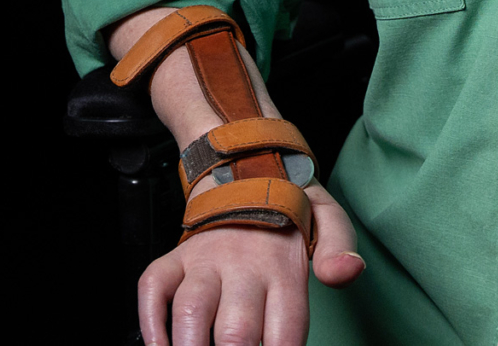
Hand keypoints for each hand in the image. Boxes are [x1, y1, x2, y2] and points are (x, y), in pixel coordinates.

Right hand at [138, 185, 364, 345]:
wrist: (240, 167)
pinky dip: (151, 324)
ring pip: (190, 312)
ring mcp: (203, 261)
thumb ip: (340, 246)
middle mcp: (241, 264)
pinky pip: (153, 289)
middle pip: (236, 331)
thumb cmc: (285, 210)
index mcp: (282, 266)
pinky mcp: (174, 258)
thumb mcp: (326, 219)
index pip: (286, 331)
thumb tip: (346, 272)